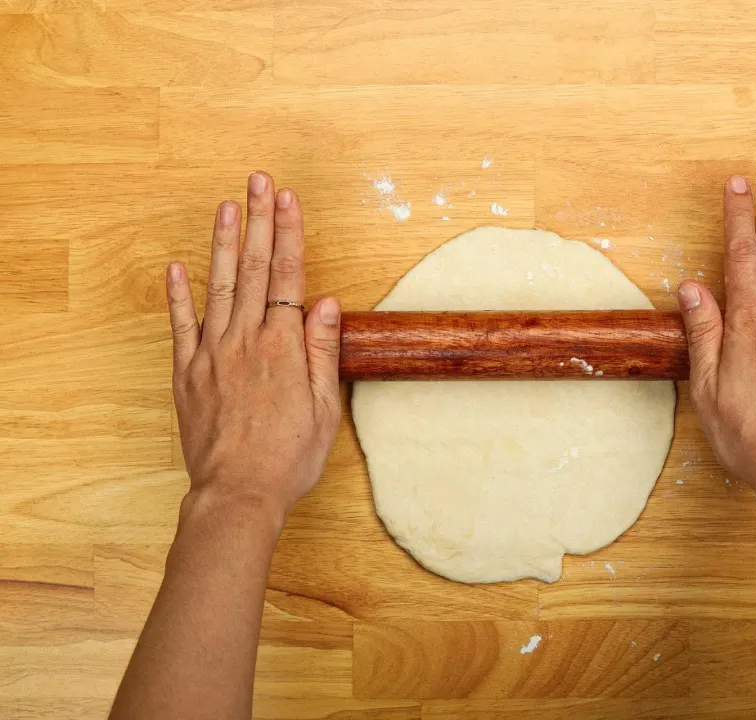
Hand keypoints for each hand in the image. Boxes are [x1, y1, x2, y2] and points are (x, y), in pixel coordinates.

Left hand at [165, 172, 341, 526]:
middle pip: (255, 270)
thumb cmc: (289, 456)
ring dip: (224, 244)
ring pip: (218, 287)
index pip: (289, 277)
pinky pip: (181, 326)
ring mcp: (212, 354)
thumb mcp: (324, 408)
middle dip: (258, 221)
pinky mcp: (188, 373)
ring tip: (226, 206)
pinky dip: (178, 295)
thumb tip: (326, 305)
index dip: (289, 234)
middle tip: (258, 181)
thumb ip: (323, 352)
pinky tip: (177, 267)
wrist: (239, 493)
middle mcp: (246, 340)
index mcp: (284, 347)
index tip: (288, 199)